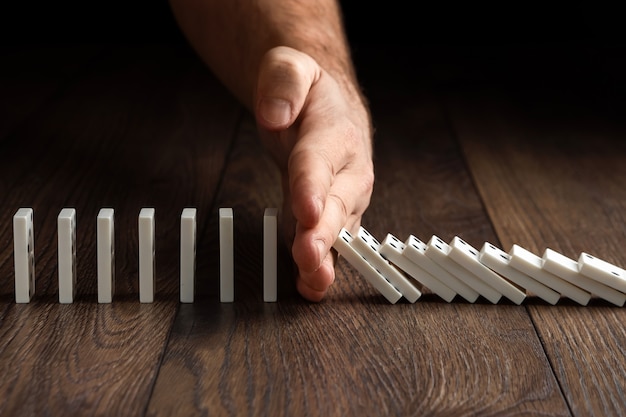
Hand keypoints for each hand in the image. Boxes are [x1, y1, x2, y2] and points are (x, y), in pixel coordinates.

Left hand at [254, 46, 373, 300]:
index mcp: (335, 133)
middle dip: (322, 232)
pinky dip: (321, 266)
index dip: (312, 187)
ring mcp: (343, 198)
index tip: (306, 210)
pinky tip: (310, 286)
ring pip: (337, 231)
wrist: (331, 110)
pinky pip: (329, 243)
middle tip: (308, 256)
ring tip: (313, 282)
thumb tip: (274, 114)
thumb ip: (284, 83)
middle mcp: (347, 171)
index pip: (319, 161)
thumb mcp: (292, 67)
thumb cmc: (310, 93)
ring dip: (326, 258)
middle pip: (335, 204)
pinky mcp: (332, 216)